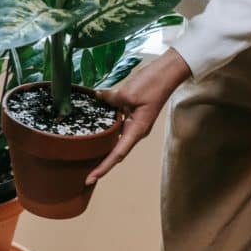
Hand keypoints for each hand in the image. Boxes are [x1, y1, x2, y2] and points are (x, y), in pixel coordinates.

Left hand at [86, 47, 191, 184]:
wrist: (167, 72)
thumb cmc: (152, 84)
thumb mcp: (128, 93)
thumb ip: (111, 98)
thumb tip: (98, 97)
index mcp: (137, 130)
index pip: (117, 154)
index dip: (103, 167)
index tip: (90, 178)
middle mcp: (136, 129)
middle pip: (116, 150)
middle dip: (101, 161)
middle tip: (83, 170)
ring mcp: (135, 121)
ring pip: (116, 136)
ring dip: (103, 143)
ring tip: (85, 150)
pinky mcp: (133, 111)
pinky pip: (117, 122)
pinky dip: (105, 124)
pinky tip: (94, 122)